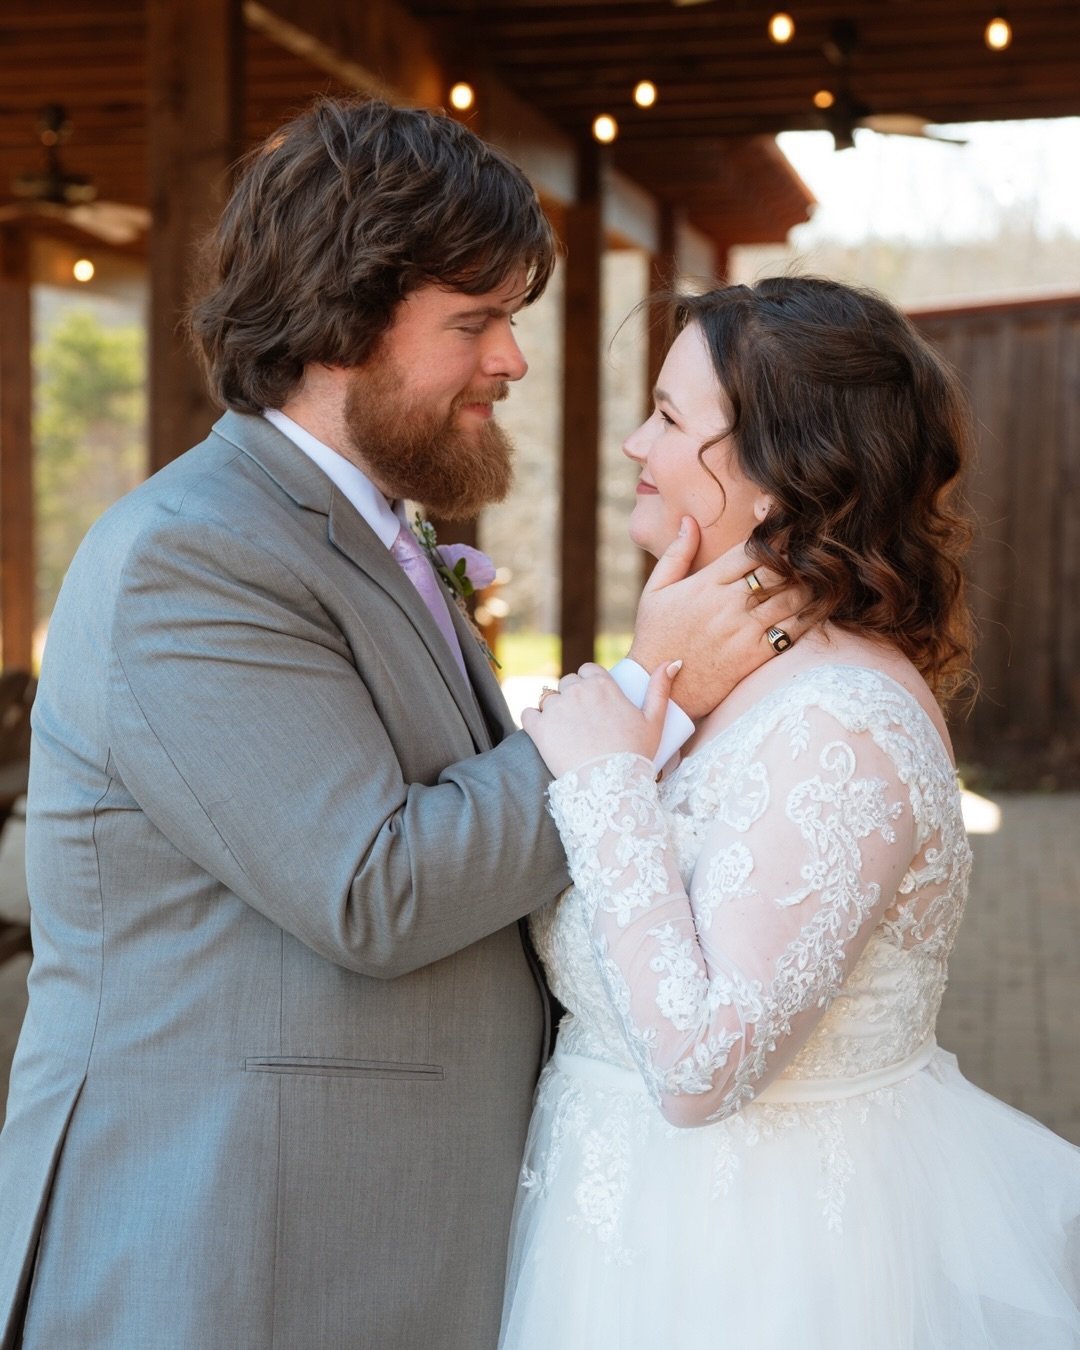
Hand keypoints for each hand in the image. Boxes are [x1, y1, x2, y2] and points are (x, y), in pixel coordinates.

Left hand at [521, 661, 680, 779]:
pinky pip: (528, 714)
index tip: (594, 701)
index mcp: (602, 685)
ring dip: (553, 709)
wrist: (611, 786)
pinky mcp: (539, 728)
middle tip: (582, 721)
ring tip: (566, 731)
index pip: (587, 670)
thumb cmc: (635, 754)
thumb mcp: (654, 720)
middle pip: (567, 683)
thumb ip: (661, 688)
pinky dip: (533, 722)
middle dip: (572, 697)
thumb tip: (674, 661)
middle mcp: (577, 691)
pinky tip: (545, 734)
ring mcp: (556, 708)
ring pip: (548, 698)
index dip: (589, 684)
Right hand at [628, 518, 808, 718]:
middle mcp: (727, 603)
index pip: (750, 550)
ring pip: (791, 597)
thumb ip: (676, 553)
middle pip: (777, 570)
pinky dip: (810, 616)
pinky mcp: (754, 656)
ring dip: (811, 583)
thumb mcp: (654, 591)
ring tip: (824, 573)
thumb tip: (689, 520)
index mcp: (706, 583)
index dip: (775, 536)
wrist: (659, 688)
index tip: (791, 526)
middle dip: (799, 556)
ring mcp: (743, 630)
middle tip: (817, 548)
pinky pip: (792, 631)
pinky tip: (820, 606)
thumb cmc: (655, 637)